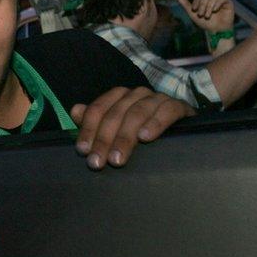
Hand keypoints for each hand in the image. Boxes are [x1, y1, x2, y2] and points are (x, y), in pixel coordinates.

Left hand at [71, 87, 193, 169]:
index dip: (88, 129)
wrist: (181, 124)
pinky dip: (155, 123)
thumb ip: (96, 119)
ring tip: (117, 159)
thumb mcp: (118, 126)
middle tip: (97, 162)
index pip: (98, 109)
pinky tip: (146, 138)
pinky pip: (166, 111)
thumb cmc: (144, 127)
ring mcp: (157, 98)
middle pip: (115, 113)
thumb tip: (75, 111)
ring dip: (125, 137)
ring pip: (137, 113)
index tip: (83, 150)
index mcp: (119, 96)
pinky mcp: (178, 106)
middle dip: (104, 139)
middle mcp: (136, 94)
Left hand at [177, 0, 233, 33]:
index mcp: (204, 0)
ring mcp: (220, 0)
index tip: (194, 10)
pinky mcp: (228, 2)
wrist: (216, 31)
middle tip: (201, 15)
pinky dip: (217, 3)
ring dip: (209, 7)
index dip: (196, 2)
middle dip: (202, 5)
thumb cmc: (206, 23)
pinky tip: (215, 10)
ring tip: (207, 16)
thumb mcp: (194, 15)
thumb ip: (187, 6)